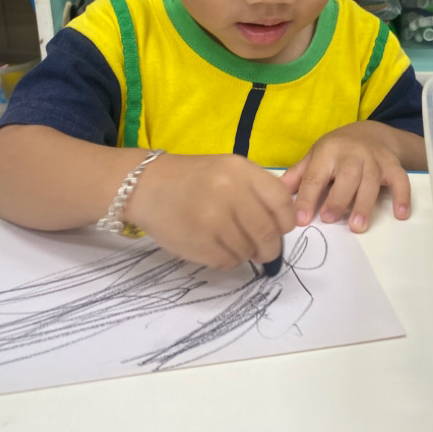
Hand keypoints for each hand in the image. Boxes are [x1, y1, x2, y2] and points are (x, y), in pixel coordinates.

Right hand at [127, 153, 295, 269]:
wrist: (146, 185)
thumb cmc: (194, 178)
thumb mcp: (229, 169)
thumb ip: (258, 190)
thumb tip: (283, 224)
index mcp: (241, 170)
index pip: (281, 202)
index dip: (286, 221)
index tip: (282, 229)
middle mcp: (229, 193)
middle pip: (267, 232)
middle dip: (270, 247)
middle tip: (265, 252)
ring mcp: (212, 219)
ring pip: (248, 250)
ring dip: (247, 254)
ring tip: (234, 244)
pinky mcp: (198, 243)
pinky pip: (227, 262)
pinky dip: (228, 260)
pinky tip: (217, 248)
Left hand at [280, 122, 411, 232]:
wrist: (372, 132)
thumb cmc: (337, 151)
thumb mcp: (315, 157)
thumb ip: (298, 176)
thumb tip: (276, 193)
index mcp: (328, 152)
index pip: (315, 176)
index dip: (308, 198)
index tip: (301, 219)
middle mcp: (351, 153)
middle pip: (346, 177)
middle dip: (338, 198)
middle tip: (330, 220)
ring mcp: (374, 158)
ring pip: (370, 180)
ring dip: (364, 203)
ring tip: (359, 226)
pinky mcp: (392, 165)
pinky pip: (400, 180)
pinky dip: (402, 196)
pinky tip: (400, 215)